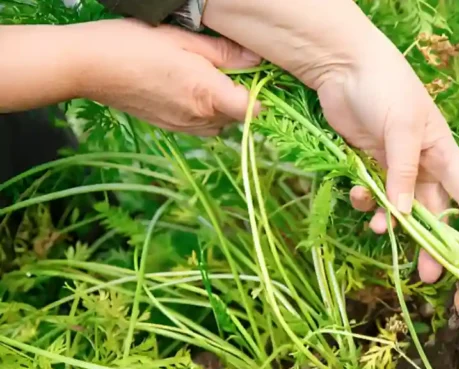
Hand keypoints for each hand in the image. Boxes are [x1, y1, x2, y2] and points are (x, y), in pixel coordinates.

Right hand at [73, 19, 260, 135]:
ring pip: (220, 125)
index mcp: (207, 95)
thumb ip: (223, 53)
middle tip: (230, 73)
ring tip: (206, 81)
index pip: (253, 111)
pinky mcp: (169, 129)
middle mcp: (199, 118)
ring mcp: (183, 127)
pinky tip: (187, 90)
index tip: (258, 81)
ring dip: (222, 108)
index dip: (261, 98)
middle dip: (241, 99)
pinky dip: (203, 113)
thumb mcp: (183, 40)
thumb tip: (255, 60)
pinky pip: (200, 127)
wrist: (88, 67)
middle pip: (239, 118)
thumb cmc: (133, 45)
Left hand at [318, 47, 458, 282]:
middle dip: (431, 242)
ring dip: (393, 223)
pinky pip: (374, 194)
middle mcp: (424, 163)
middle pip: (434, 212)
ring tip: (378, 231)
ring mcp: (396, 165)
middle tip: (427, 274)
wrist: (343, 66)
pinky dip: (367, 201)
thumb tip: (406, 215)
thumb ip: (403, 172)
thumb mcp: (402, 129)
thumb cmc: (385, 88)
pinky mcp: (370, 164)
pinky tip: (357, 196)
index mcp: (443, 152)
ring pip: (402, 208)